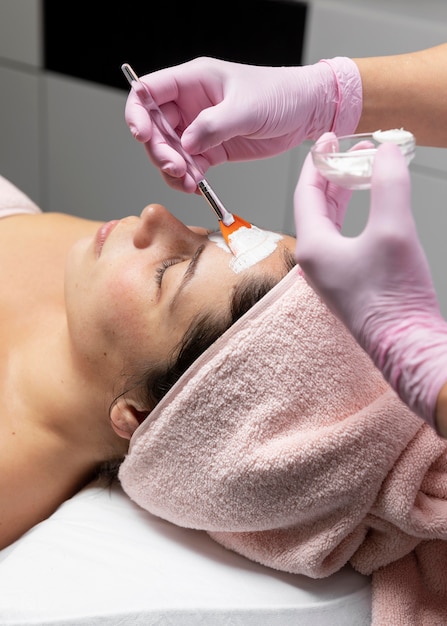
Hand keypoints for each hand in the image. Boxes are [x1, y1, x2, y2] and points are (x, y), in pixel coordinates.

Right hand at [124, 56, 361, 192]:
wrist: (305, 113)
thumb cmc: (279, 95)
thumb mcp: (245, 107)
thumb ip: (212, 125)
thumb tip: (185, 145)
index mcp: (192, 82)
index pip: (148, 93)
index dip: (137, 113)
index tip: (142, 135)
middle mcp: (190, 106)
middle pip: (154, 129)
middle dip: (159, 151)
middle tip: (176, 168)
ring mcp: (199, 129)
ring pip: (169, 152)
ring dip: (173, 170)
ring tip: (189, 182)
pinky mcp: (211, 150)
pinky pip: (190, 167)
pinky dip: (189, 179)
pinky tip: (197, 186)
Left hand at [294, 135, 446, 430]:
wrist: (405, 345)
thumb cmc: (394, 297)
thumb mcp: (393, 230)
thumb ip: (389, 185)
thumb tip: (386, 151)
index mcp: (313, 246)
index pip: (306, 192)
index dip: (318, 161)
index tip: (330, 137)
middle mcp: (315, 260)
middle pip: (316, 205)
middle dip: (335, 174)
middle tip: (353, 150)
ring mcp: (330, 272)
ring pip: (331, 221)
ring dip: (346, 193)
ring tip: (364, 170)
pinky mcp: (348, 281)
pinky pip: (343, 237)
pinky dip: (355, 215)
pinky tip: (372, 207)